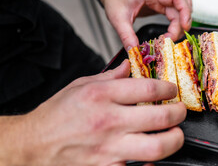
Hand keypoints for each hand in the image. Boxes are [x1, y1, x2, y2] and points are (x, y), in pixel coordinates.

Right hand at [2, 60, 186, 165]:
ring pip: (156, 147)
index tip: (172, 90)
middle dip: (179, 114)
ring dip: (174, 140)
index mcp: (102, 96)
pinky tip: (151, 157)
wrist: (33, 145)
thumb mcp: (81, 85)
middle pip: (160, 118)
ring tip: (175, 135)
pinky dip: (150, 164)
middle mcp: (108, 121)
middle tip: (180, 112)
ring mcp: (108, 148)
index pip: (148, 88)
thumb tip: (130, 66)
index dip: (168, 88)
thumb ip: (109, 76)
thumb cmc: (56, 115)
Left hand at [99, 0, 192, 48]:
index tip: (184, 26)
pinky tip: (170, 34)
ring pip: (181, 9)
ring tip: (172, 37)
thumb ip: (126, 36)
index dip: (184, 10)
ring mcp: (161, 0)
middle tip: (173, 38)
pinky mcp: (161, 6)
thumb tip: (135, 50)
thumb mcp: (118, 19)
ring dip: (180, 24)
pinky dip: (176, 24)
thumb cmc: (115, 0)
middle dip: (182, 22)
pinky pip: (175, 13)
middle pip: (182, 5)